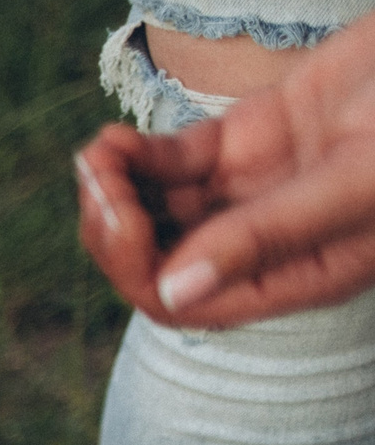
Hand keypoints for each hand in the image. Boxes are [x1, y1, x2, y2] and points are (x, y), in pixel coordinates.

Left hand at [76, 12, 374, 327]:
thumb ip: (268, 236)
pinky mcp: (246, 141)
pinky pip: (170, 163)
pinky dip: (133, 156)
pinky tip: (113, 140)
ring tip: (98, 155)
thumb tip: (176, 290)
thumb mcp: (356, 183)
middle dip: (113, 229)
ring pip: (156, 211)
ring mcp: (252, 191)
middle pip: (159, 261)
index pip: (187, 304)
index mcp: (298, 274)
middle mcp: (267, 242)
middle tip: (95, 179)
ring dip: (114, 190)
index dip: (137, 269)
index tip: (117, 215)